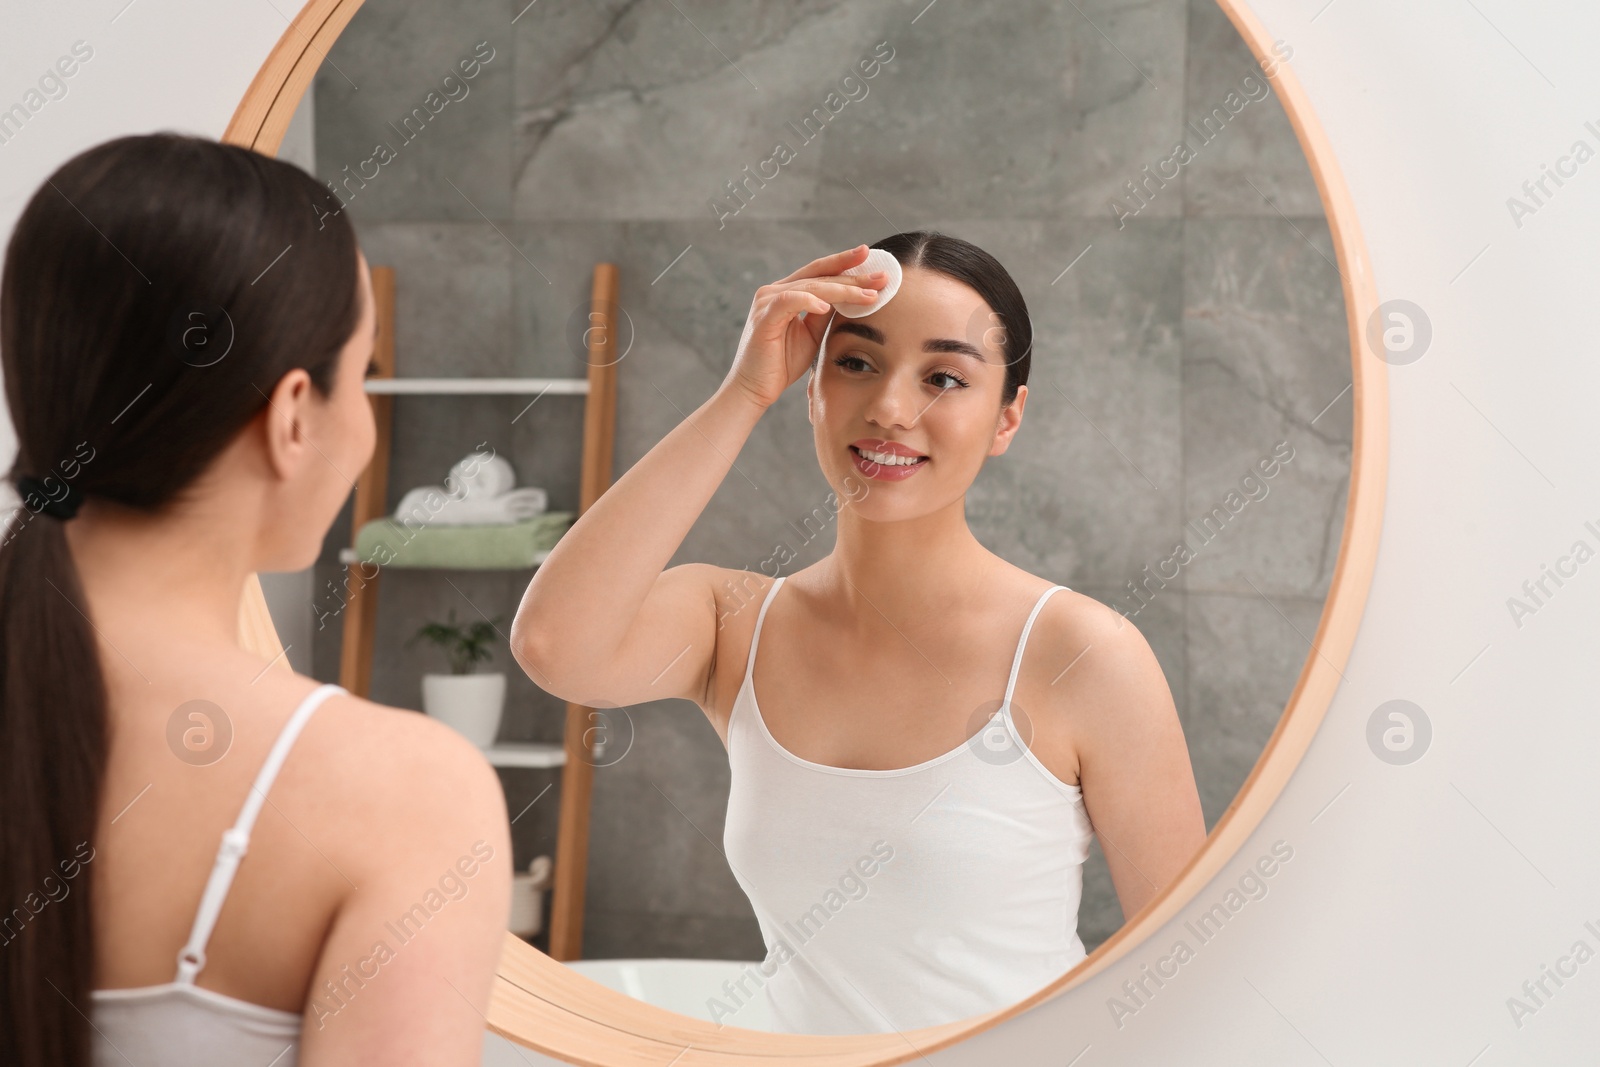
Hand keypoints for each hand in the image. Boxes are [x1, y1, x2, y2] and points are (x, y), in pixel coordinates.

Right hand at [721, 245, 888, 409]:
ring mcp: (767, 302)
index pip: (820, 272)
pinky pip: (790, 301)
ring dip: (842, 290)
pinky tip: (827, 306)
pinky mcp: (764, 317)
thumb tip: (851, 296)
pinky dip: (809, 301)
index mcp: (786, 292)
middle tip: (881, 275)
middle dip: (853, 274)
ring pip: (811, 287)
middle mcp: (774, 291)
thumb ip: (825, 313)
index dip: (846, 264)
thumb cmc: (781, 363)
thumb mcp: (812, 334)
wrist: (755, 389)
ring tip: (867, 294)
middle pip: (819, 275)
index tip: (872, 258)